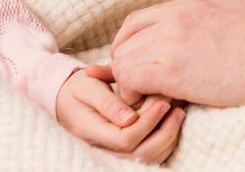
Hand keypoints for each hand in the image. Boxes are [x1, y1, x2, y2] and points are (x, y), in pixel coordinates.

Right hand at [55, 63, 185, 162]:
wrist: (66, 97)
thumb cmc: (79, 87)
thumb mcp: (88, 87)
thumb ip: (108, 103)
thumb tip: (129, 119)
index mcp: (92, 132)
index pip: (125, 140)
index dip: (147, 123)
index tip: (163, 103)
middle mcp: (103, 148)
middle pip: (140, 155)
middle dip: (164, 133)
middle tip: (177, 109)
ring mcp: (113, 151)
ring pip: (147, 158)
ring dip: (167, 138)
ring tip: (178, 113)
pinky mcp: (124, 149)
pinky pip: (147, 154)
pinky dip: (164, 141)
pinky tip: (171, 120)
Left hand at [110, 0, 244, 106]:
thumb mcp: (226, 7)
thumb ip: (197, 6)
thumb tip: (176, 0)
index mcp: (184, 6)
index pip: (135, 21)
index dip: (127, 43)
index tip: (134, 60)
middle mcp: (172, 19)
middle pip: (125, 42)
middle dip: (124, 64)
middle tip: (137, 84)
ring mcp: (171, 43)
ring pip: (124, 61)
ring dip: (128, 81)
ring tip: (145, 95)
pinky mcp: (173, 71)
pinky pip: (132, 79)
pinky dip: (133, 92)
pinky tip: (150, 99)